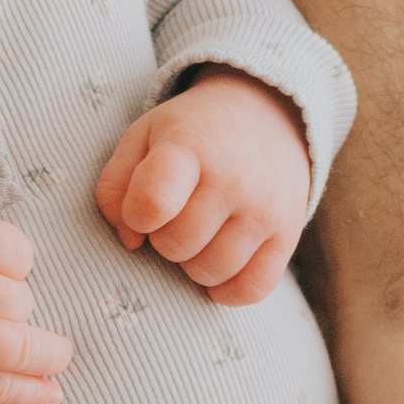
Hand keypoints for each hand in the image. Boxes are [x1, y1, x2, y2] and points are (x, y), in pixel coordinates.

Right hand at [0, 209, 73, 403]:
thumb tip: (14, 260)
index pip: (18, 251)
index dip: (20, 265)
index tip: (12, 274)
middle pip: (21, 299)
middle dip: (18, 306)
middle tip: (4, 310)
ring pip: (23, 345)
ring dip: (50, 353)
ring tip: (60, 356)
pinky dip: (30, 393)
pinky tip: (51, 395)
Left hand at [94, 70, 310, 305]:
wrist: (267, 115)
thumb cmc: (192, 133)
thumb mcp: (142, 136)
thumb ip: (115, 185)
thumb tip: (130, 240)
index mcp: (188, 146)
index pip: (152, 203)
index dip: (136, 216)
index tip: (143, 207)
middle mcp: (232, 179)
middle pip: (176, 245)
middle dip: (164, 237)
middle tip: (176, 214)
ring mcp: (264, 209)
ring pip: (210, 272)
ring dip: (193, 262)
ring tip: (199, 232)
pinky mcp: (288, 233)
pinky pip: (251, 289)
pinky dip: (228, 289)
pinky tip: (220, 263)